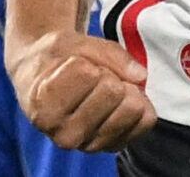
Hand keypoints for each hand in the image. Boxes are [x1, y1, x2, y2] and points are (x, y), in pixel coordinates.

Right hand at [7, 29, 155, 152]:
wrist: (44, 83)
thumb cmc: (54, 61)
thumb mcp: (69, 42)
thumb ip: (106, 52)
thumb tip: (140, 75)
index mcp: (45, 107)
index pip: (88, 74)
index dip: (87, 61)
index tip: (72, 65)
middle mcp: (65, 135)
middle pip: (113, 90)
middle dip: (107, 74)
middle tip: (90, 77)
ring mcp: (90, 146)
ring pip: (132, 108)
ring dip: (124, 89)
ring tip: (101, 89)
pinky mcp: (113, 147)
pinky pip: (145, 120)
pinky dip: (138, 103)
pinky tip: (117, 101)